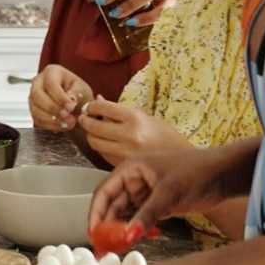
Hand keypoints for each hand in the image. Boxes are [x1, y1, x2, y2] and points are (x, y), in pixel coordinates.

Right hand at [28, 65, 94, 131]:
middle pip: (37, 95)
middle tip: (67, 116)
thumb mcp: (82, 89)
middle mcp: (38, 82)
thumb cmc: (79, 93)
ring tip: (68, 123)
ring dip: (52, 119)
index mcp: (52, 71)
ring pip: (35, 109)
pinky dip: (51, 126)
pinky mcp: (34, 110)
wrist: (77, 105)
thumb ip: (76, 94)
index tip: (71, 107)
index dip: (60, 97)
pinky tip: (63, 126)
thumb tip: (70, 100)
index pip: (51, 84)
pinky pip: (37, 120)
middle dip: (52, 108)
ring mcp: (34, 97)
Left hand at [74, 100, 189, 164]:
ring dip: (91, 135)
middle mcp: (128, 135)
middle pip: (94, 127)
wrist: (180, 159)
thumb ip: (119, 110)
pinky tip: (105, 142)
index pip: (102, 107)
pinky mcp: (123, 165)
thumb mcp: (144, 116)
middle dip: (86, 121)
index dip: (91, 106)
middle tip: (84, 118)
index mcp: (134, 118)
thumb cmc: (164, 135)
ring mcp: (125, 152)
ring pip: (95, 142)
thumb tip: (98, 99)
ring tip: (94, 130)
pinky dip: (100, 147)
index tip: (89, 106)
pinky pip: (103, 154)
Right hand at [87, 144, 234, 236]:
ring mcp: (146, 194)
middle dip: (106, 226)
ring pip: (126, 215)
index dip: (96, 213)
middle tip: (103, 247)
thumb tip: (127, 236)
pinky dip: (139, 230)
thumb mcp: (168, 193)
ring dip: (122, 230)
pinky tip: (140, 239)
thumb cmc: (195, 172)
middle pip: (112, 205)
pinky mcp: (158, 205)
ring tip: (118, 248)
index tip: (93, 233)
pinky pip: (141, 220)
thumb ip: (146, 215)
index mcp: (130, 169)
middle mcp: (134, 180)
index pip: (104, 192)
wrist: (223, 175)